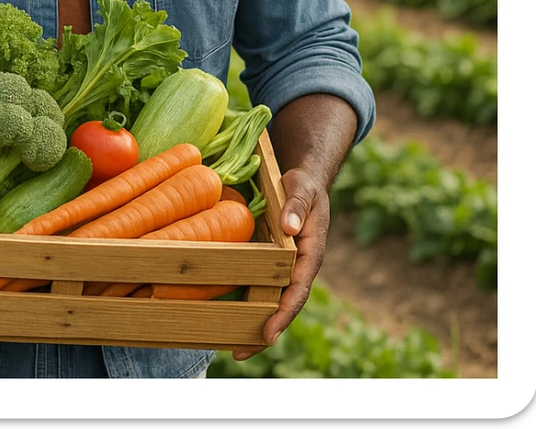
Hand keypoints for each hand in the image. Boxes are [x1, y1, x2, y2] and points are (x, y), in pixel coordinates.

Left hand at [231, 166, 327, 361]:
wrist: (301, 181)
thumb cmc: (303, 185)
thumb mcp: (302, 190)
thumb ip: (297, 206)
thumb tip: (290, 227)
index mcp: (310, 255)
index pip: (298, 290)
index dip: (284, 314)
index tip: (268, 334)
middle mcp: (297, 267)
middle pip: (282, 306)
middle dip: (264, 331)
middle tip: (240, 354)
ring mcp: (283, 267)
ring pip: (270, 300)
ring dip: (252, 323)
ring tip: (229, 346)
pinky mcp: (269, 262)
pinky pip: (259, 285)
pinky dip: (246, 302)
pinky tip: (224, 314)